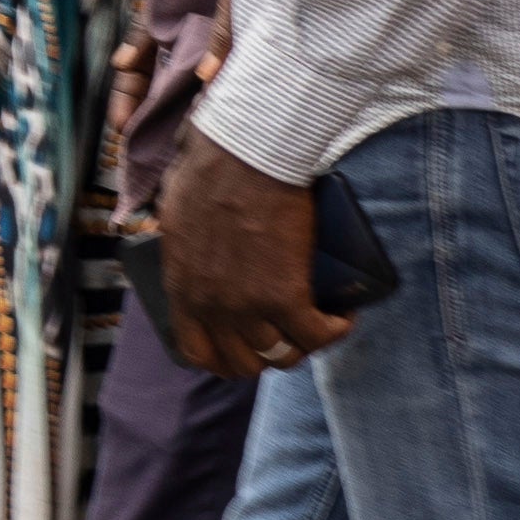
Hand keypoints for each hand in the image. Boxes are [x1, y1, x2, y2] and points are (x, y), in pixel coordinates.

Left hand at [155, 134, 354, 378]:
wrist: (244, 156)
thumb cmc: (208, 172)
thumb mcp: (176, 219)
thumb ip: (185, 252)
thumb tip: (196, 258)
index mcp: (181, 287)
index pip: (197, 351)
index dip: (224, 360)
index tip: (245, 348)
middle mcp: (211, 305)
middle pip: (244, 363)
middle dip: (268, 355)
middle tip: (287, 334)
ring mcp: (248, 305)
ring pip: (283, 354)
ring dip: (304, 344)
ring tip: (317, 322)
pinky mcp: (286, 296)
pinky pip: (318, 336)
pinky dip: (336, 329)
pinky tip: (343, 315)